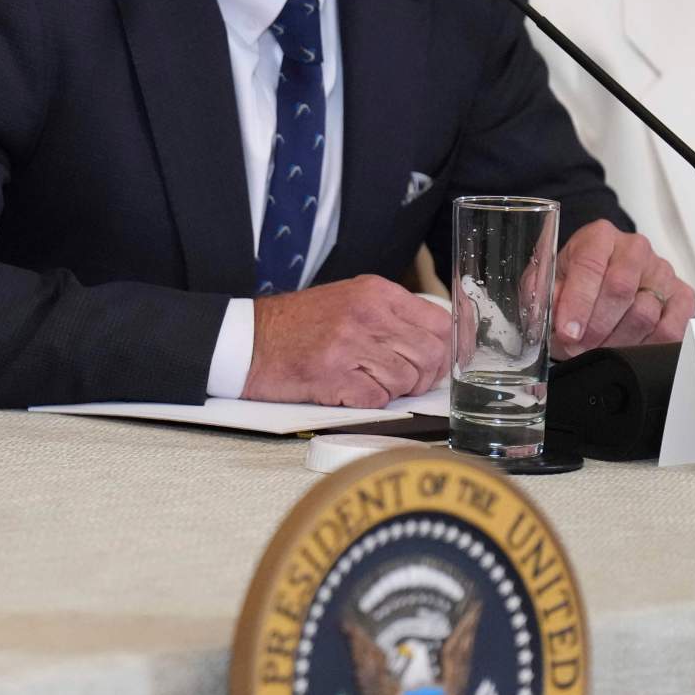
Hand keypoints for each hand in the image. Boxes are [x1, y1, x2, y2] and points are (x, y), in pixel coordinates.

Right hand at [244, 276, 451, 407]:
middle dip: (422, 377)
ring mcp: (350, 344)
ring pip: (406, 380)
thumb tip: (437, 343)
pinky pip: (378, 400)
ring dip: (391, 390)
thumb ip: (391, 316)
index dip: (445, 351)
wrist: (249, 340)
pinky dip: (367, 401)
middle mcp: (367, 314)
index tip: (437, 364)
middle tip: (401, 380)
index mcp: (376, 292)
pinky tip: (347, 388)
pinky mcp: (334, 375)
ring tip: (364, 380)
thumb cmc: (298, 325)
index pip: (440, 323)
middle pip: (430, 355)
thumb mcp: (350, 301)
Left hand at [550, 219, 694, 355]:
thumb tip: (549, 314)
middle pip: (620, 290)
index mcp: (599, 236)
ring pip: (645, 313)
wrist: (601, 278)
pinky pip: (672, 329)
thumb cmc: (575, 278)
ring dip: (617, 341)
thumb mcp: (550, 279)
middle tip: (578, 346)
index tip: (568, 331)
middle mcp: (635, 249)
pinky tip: (627, 348)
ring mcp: (662, 272)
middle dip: (595, 326)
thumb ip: (545, 293)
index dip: (578, 303)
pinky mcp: (682, 296)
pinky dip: (648, 346)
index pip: (590, 266)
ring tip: (597, 348)